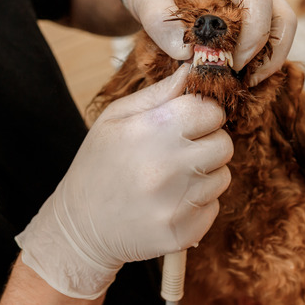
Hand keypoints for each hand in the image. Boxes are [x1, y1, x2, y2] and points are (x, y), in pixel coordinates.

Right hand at [15, 65, 232, 298]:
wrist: (81, 226)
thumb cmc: (99, 164)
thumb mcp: (115, 118)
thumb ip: (158, 94)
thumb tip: (192, 71)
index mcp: (151, 131)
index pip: (210, 111)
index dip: (203, 113)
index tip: (190, 121)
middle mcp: (167, 168)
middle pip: (224, 144)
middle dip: (208, 143)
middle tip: (181, 150)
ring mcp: (176, 205)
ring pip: (222, 177)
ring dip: (204, 174)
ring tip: (171, 178)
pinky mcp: (183, 234)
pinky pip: (213, 207)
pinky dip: (198, 203)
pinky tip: (170, 201)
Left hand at [116, 0, 296, 85]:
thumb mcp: (147, 2)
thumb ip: (163, 28)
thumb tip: (189, 56)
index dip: (253, 36)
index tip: (232, 64)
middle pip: (283, 16)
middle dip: (270, 53)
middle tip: (244, 78)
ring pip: (284, 26)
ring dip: (271, 57)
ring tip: (245, 80)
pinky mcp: (255, 9)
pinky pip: (272, 33)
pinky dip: (263, 56)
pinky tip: (241, 73)